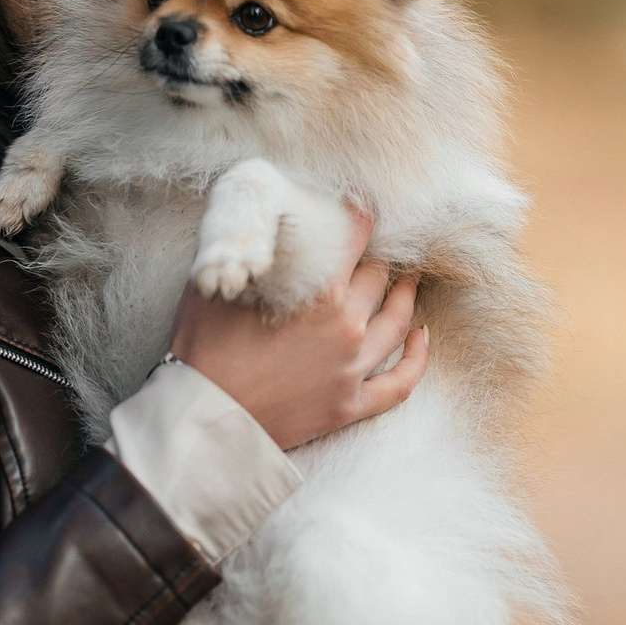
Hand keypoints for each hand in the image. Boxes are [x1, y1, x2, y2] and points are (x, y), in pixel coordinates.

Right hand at [169, 212, 427, 449]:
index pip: (355, 238)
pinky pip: (399, 383)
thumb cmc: (204, 348)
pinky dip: (416, 359)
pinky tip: (421, 338)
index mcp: (319, 291)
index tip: (360, 208)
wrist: (205, 416)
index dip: (359, 217)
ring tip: (408, 283)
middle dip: (377, 260)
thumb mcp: (219, 286)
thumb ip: (249, 256)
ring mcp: (352, 368)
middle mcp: (346, 326)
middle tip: (374, 251)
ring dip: (405, 298)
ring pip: (396, 322)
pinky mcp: (350, 405)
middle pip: (377, 278)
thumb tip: (262, 230)